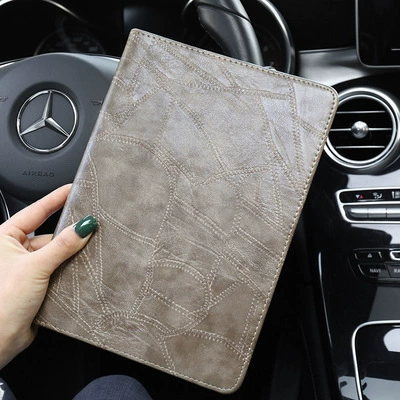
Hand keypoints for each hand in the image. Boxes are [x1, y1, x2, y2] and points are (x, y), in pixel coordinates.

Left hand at [0, 184, 96, 369]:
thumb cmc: (1, 301)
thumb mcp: (35, 266)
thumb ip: (62, 245)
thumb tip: (84, 226)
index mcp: (5, 238)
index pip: (36, 210)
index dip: (56, 199)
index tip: (74, 189)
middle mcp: (15, 251)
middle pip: (50, 233)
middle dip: (69, 231)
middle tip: (91, 223)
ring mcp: (28, 267)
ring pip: (57, 252)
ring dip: (71, 252)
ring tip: (89, 248)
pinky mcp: (39, 283)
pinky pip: (60, 268)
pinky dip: (71, 267)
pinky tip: (83, 266)